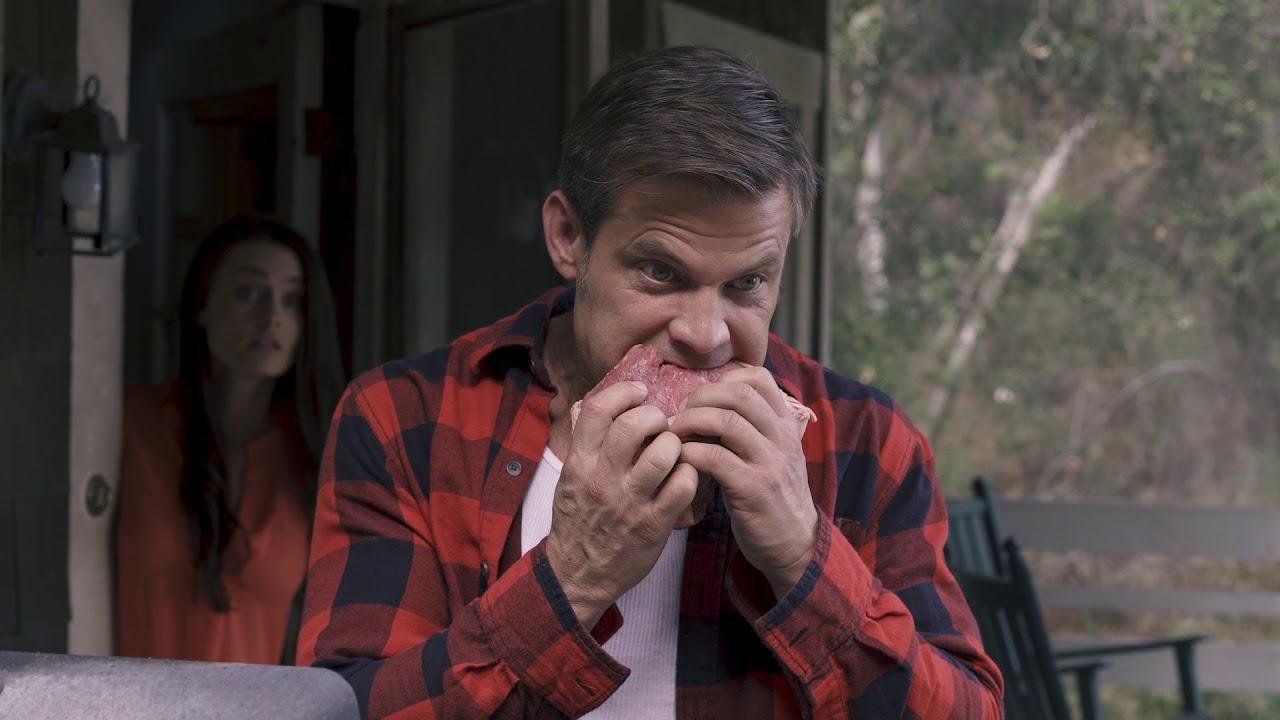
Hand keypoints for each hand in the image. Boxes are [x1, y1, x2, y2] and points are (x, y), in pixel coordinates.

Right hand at [545, 381, 698, 627]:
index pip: (597, 410)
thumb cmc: (578, 520)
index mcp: (579, 463)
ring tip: (673, 452)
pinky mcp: (655, 525)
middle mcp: (603, 479)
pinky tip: (683, 478)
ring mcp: (630, 502)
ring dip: (675, 444)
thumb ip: (583, 444)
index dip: (623, 393)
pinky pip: (683, 485)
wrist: (578, 575)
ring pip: (664, 452)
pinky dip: (690, 475)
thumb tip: (591, 407)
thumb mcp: (570, 479)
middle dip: (655, 416)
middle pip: (634, 425)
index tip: (639, 394)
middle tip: (660, 425)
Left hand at [668, 367, 817, 598]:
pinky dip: (690, 452)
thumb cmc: (773, 497)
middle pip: (737, 393)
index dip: (725, 378)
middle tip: (680, 413)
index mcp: (786, 425)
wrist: (795, 544)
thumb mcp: (774, 455)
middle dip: (700, 397)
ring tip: (674, 433)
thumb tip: (710, 404)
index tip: (704, 396)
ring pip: (725, 421)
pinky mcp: (753, 488)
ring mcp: (770, 462)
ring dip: (690, 421)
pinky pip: (715, 457)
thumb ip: (753, 429)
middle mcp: (782, 438)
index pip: (759, 378)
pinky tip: (680, 458)